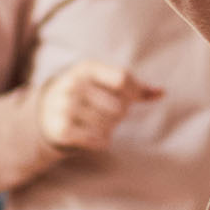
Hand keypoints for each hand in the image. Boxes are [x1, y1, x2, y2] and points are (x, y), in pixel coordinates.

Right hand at [37, 60, 161, 150]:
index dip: (134, 92)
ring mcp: (65, 106)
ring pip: (109, 126)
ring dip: (108, 129)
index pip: (123, 79)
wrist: (47, 109)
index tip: (131, 98)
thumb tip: (162, 92)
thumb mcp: (104, 82)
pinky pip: (97, 140)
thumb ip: (135, 87)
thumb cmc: (88, 94)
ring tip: (97, 122)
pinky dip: (100, 141)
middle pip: (118, 107)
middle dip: (118, 114)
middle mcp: (74, 84)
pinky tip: (91, 135)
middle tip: (107, 113)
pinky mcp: (62, 128)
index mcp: (86, 68)